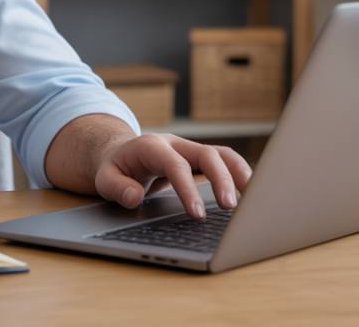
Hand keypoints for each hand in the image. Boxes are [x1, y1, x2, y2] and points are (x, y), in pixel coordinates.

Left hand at [94, 133, 251, 218]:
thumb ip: (116, 188)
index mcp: (152, 147)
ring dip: (240, 173)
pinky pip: (225, 162)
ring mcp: (189, 149)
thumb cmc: (115, 168)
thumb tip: (134, 196)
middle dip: (221, 179)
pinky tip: (251, 195)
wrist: (119, 153)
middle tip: (230, 207)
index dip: (188, 188)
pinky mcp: (199, 158)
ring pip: (222, 153)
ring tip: (254, 199)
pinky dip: (240, 175)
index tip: (198, 214)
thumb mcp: (104, 178)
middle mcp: (175, 144)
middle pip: (207, 153)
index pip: (175, 165)